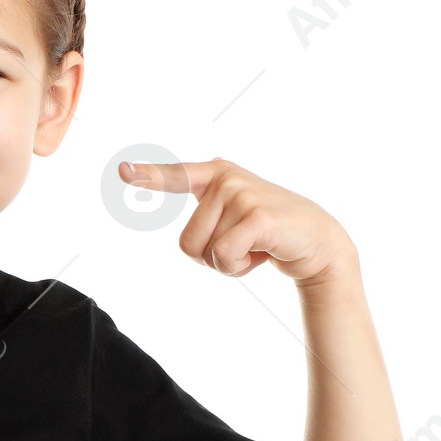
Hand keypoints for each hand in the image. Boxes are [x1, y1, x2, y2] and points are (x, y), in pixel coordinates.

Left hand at [117, 156, 354, 285]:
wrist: (317, 243)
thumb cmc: (266, 235)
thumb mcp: (232, 220)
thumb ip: (207, 217)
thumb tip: (191, 236)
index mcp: (215, 175)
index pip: (174, 175)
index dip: (147, 175)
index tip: (123, 172)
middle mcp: (225, 178)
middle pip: (185, 244)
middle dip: (211, 258)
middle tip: (243, 245)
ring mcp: (241, 193)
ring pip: (205, 252)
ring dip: (228, 264)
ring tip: (255, 246)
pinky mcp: (256, 215)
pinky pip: (224, 256)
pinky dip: (239, 268)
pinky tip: (262, 254)